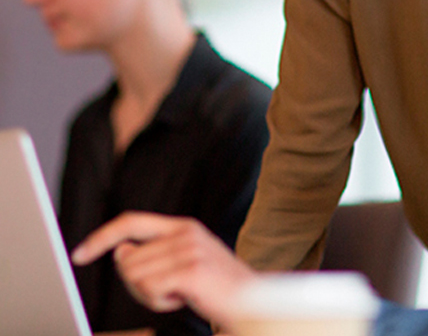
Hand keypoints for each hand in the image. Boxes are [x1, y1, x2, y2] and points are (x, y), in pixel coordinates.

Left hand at [72, 211, 256, 328]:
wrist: (252, 300)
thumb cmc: (216, 287)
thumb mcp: (183, 262)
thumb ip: (154, 253)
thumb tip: (121, 252)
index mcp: (182, 226)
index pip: (130, 222)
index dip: (101, 237)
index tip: (79, 253)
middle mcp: (185, 232)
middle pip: (127, 259)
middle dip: (137, 284)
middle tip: (168, 291)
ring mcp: (189, 249)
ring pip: (135, 276)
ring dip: (151, 295)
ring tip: (180, 294)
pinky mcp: (191, 269)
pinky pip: (150, 289)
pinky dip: (161, 302)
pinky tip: (184, 299)